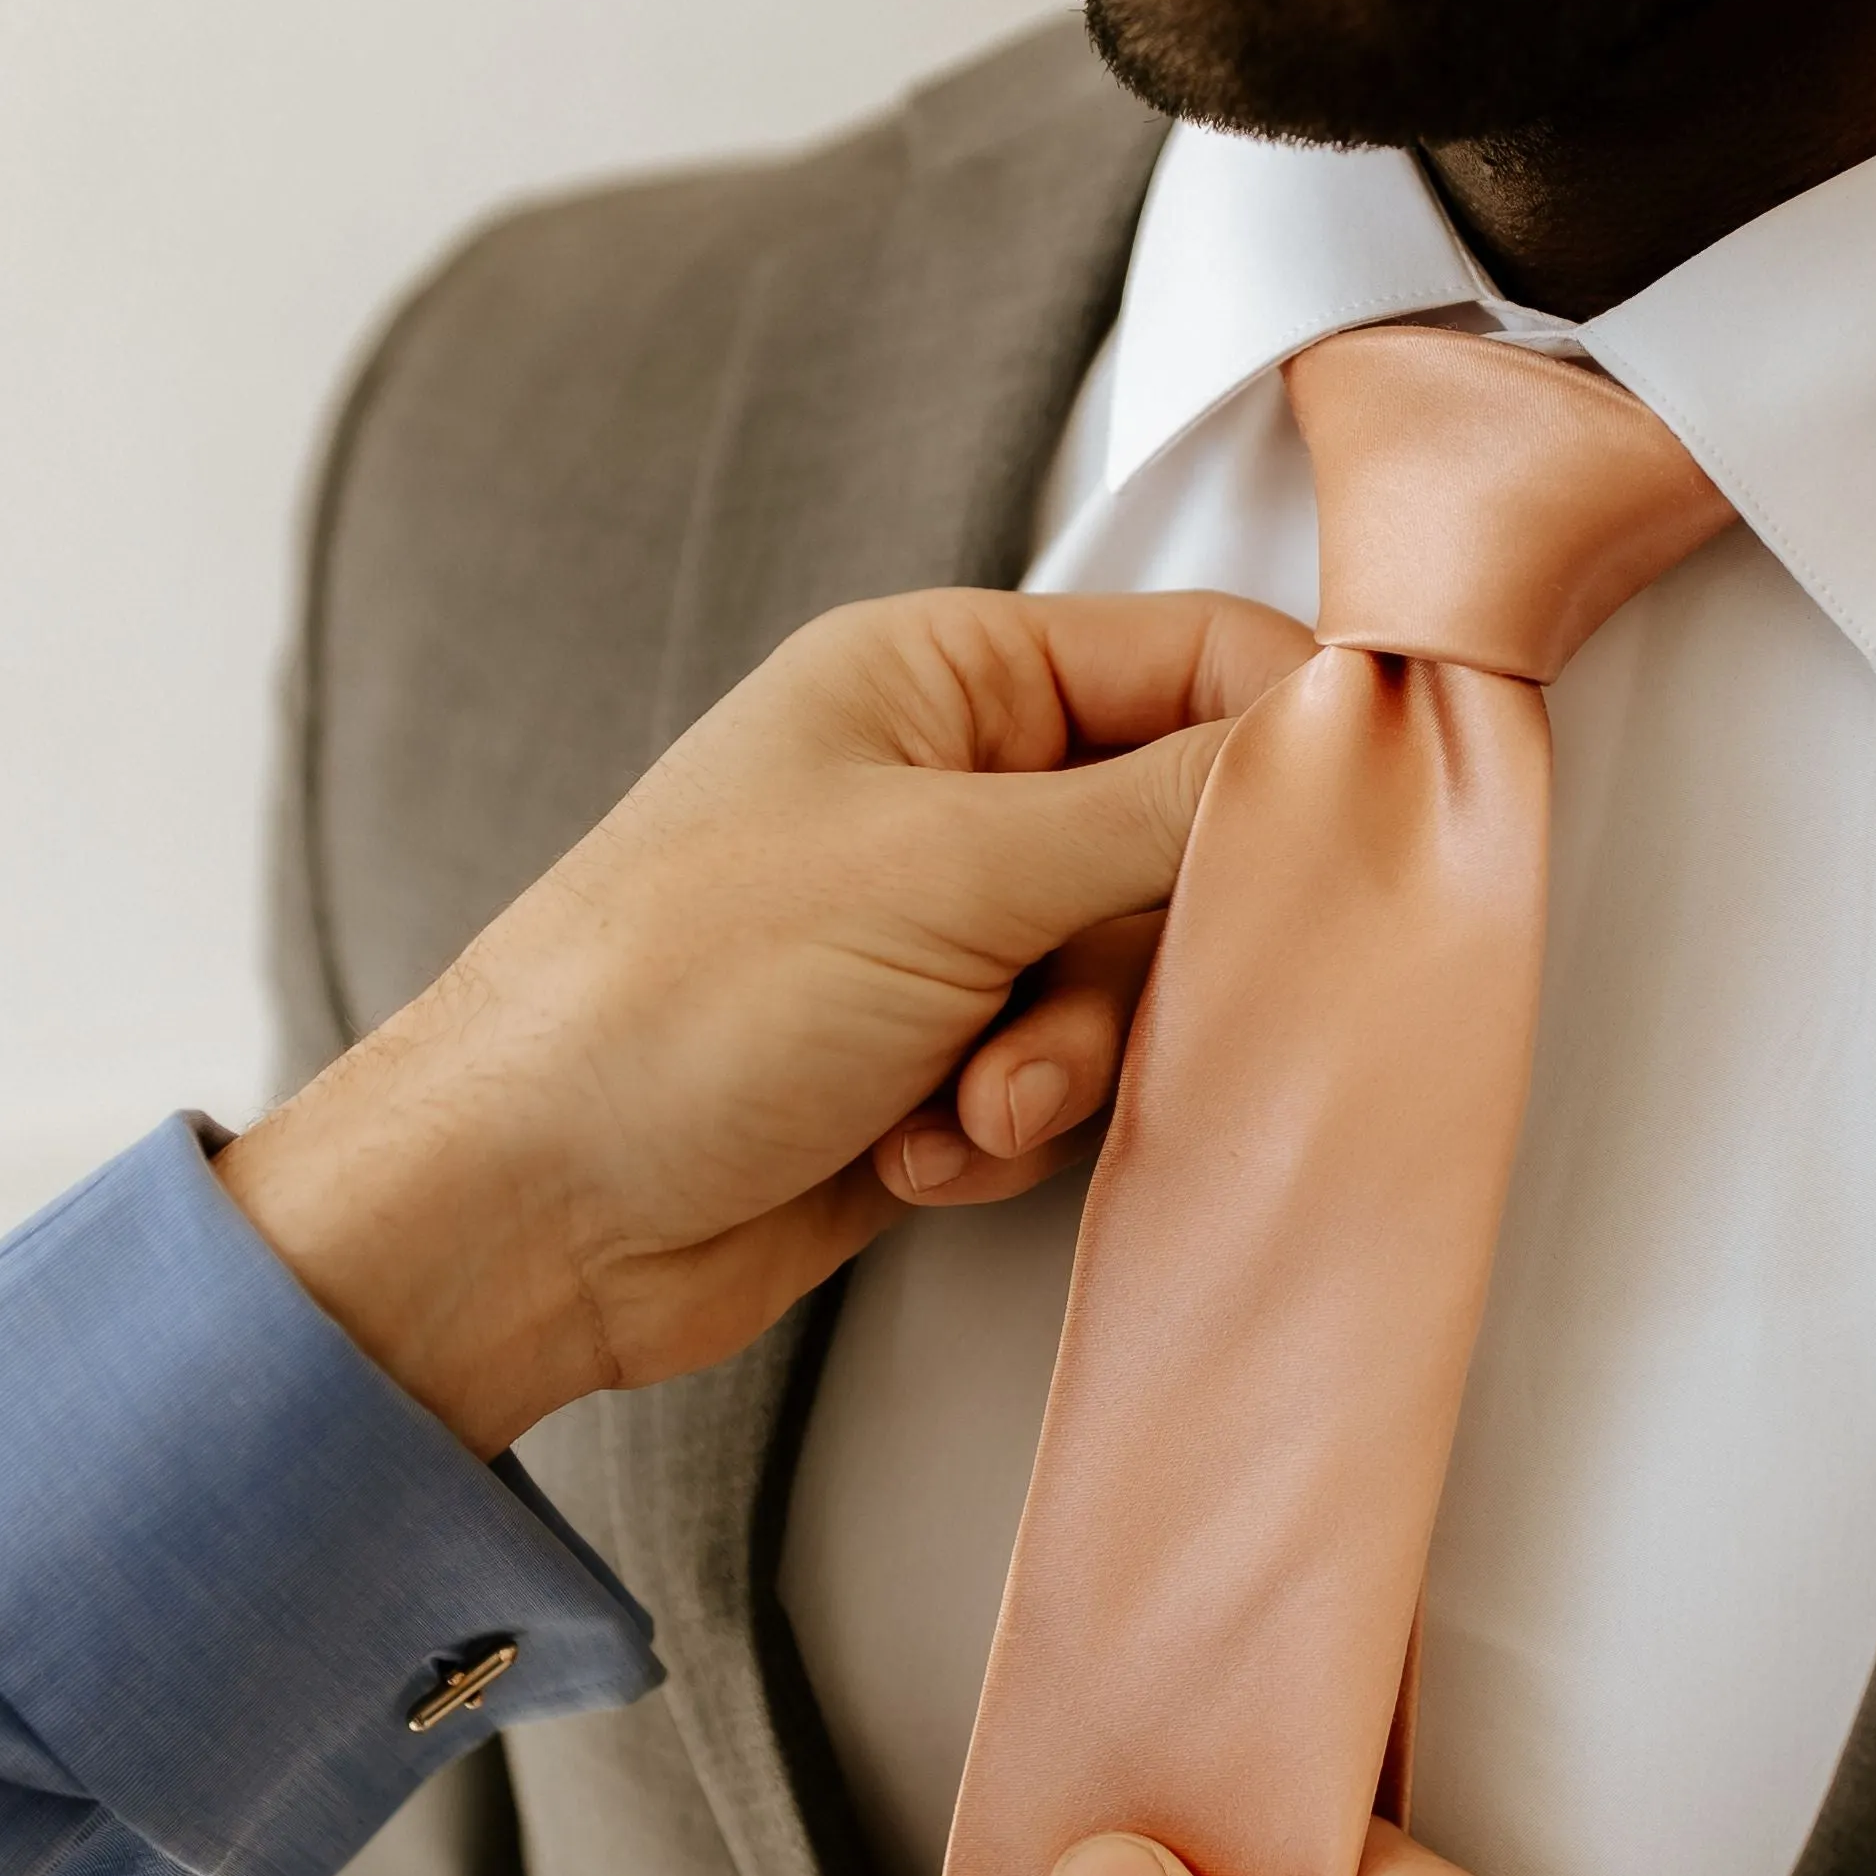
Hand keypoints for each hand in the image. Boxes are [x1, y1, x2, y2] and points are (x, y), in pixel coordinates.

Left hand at [220, 588, 1306, 1457]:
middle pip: (1183, 840)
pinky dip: (1008, 1134)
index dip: (1288, 747)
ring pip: (1131, 984)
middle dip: (1145, 957)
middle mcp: (943, 788)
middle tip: (1075, 1011)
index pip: (1194, 658)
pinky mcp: (928, 1063)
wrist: (521, 1216)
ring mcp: (936, 932)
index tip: (1353, 843)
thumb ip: (1160, 811)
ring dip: (1066, 1065)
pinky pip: (1063, 1086)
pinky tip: (913, 1149)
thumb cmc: (666, 999)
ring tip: (966, 1102)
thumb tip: (1324, 754)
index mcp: (936, 676)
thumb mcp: (950, 869)